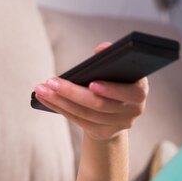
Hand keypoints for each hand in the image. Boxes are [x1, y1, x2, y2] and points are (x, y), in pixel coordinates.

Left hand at [33, 43, 148, 141]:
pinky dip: (59, 108)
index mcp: (139, 93)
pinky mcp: (101, 133)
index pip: (127, 93)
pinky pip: (77, 120)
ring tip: (41, 89)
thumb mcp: (119, 70)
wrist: (119, 110)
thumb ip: (112, 59)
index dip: (110, 89)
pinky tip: (45, 98)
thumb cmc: (117, 81)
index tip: (91, 83)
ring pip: (84, 113)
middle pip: (99, 104)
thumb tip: (102, 48)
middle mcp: (132, 112)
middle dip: (72, 92)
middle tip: (51, 81)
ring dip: (59, 101)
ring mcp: (117, 125)